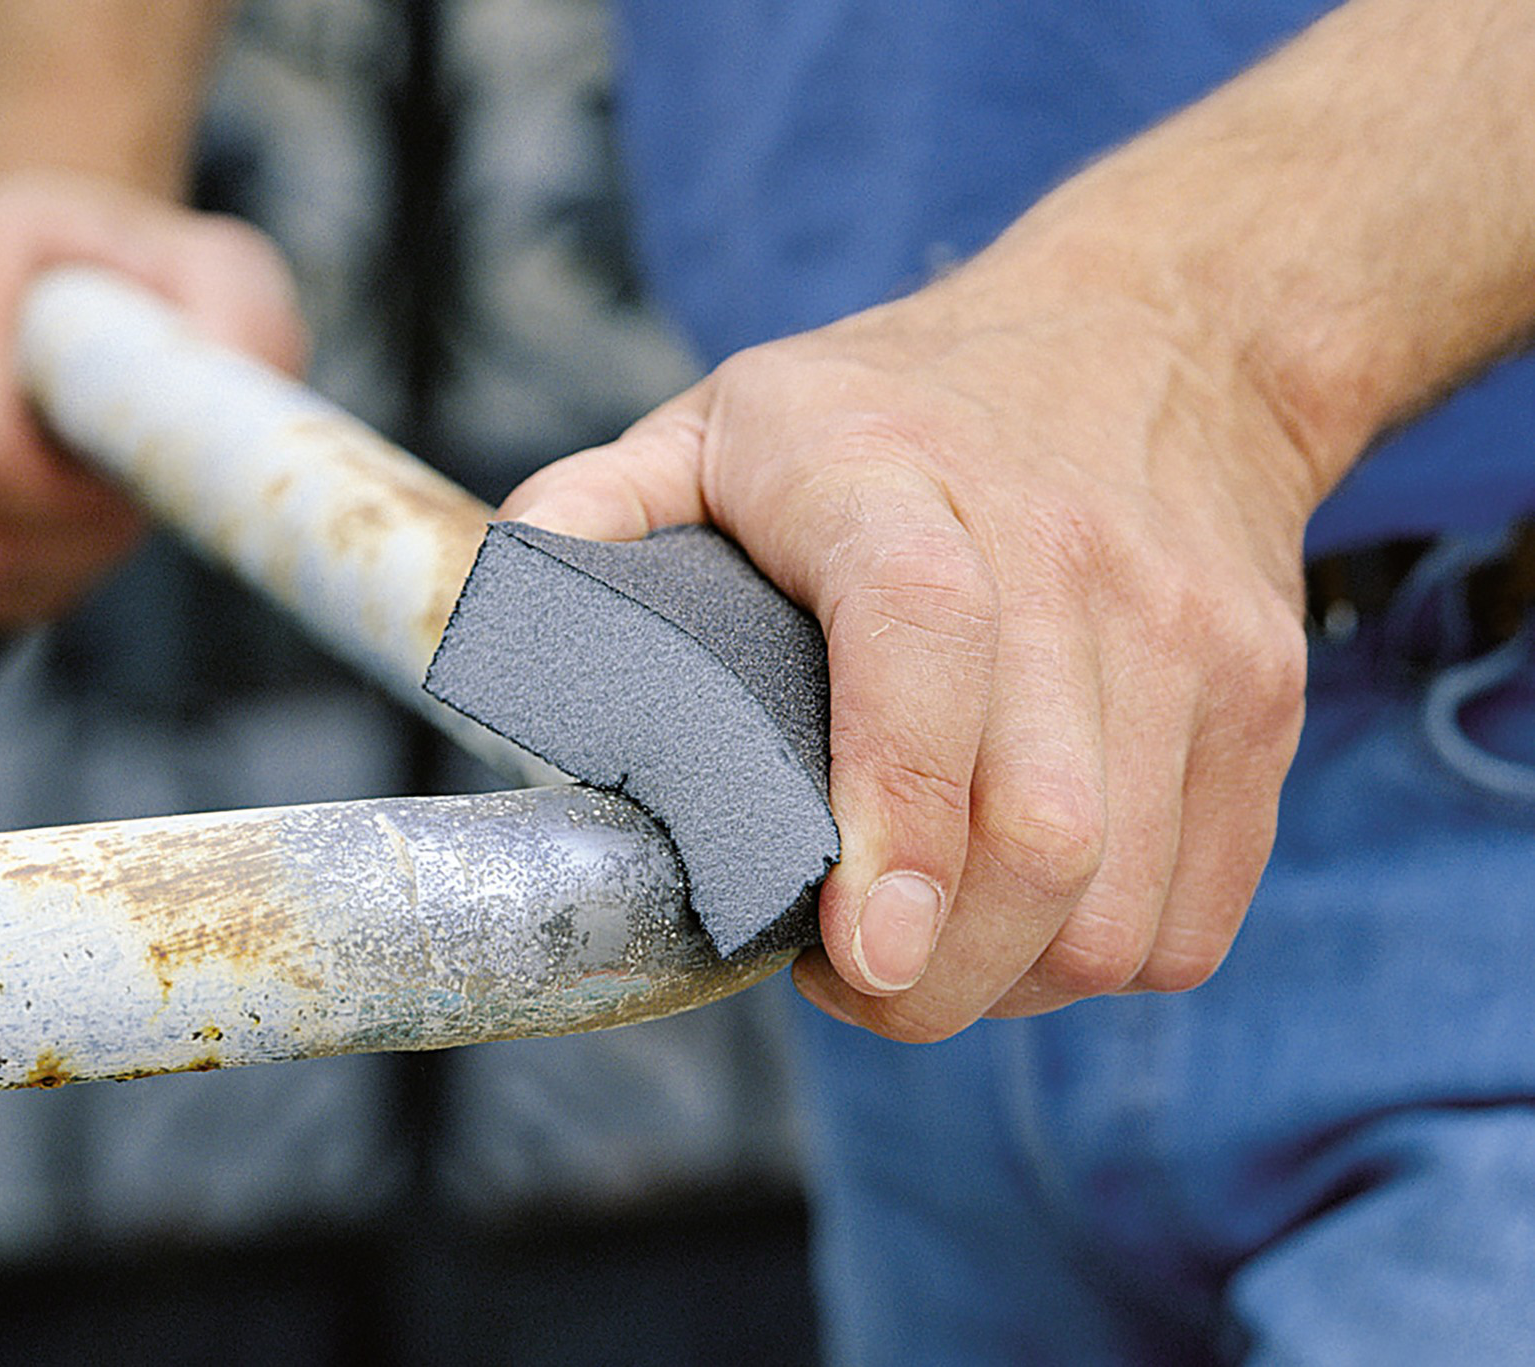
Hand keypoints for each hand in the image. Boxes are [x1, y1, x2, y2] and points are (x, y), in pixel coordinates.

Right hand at [0, 172, 307, 630]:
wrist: (46, 270)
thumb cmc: (142, 285)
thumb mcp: (224, 284)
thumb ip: (240, 342)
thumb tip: (211, 437)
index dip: (73, 507)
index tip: (128, 472)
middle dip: (64, 550)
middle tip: (118, 502)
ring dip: (35, 573)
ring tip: (76, 496)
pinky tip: (22, 521)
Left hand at [500, 253, 1316, 1041]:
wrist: (1165, 338)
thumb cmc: (903, 407)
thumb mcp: (723, 416)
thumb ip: (595, 508)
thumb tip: (494, 615)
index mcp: (892, 475)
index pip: (921, 641)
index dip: (893, 813)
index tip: (848, 948)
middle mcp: (1064, 552)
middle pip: (1041, 826)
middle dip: (931, 975)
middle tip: (843, 980)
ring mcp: (1186, 633)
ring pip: (1120, 902)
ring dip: (1005, 981)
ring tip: (920, 953)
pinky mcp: (1258, 699)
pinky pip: (1194, 915)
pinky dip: (1100, 961)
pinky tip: (1022, 923)